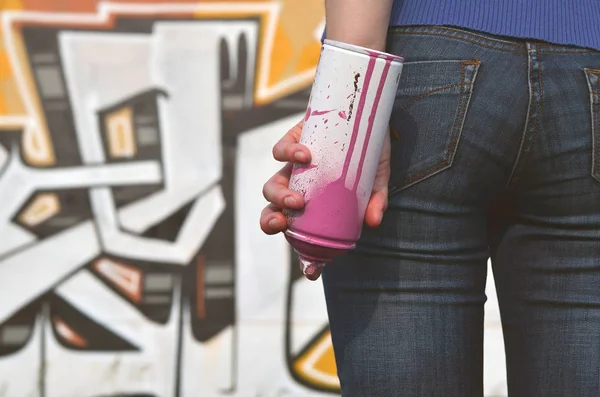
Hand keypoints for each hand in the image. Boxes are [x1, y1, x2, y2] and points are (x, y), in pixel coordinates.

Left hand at [259, 120, 391, 234]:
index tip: (294, 243)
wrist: (368, 113)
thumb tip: (374, 222)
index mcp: (309, 197)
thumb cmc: (368, 152)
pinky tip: (306, 156)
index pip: (286, 218)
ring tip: (298, 201)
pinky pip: (281, 149)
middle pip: (274, 207)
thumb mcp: (376, 178)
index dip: (278, 227)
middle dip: (273, 216)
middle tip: (288, 220)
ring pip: (272, 183)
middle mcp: (296, 183)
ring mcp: (293, 163)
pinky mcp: (294, 137)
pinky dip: (288, 154)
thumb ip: (375, 199)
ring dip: (278, 195)